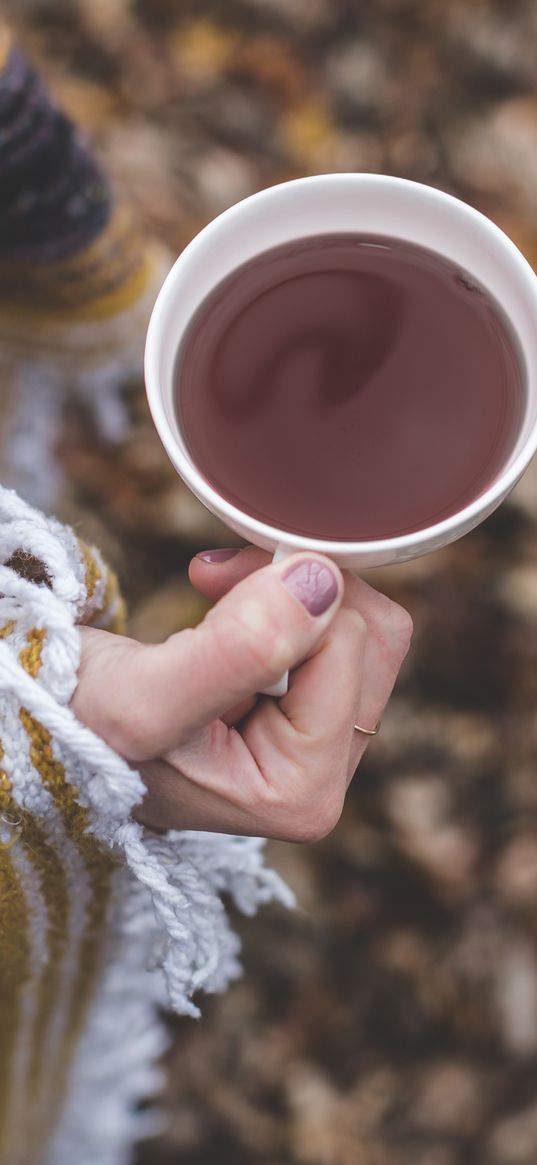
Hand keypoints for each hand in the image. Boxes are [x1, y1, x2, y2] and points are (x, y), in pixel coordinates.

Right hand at [71, 548, 411, 840]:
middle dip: (297, 588)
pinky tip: (225, 605)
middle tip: (215, 579)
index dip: (285, 594)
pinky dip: (285, 597)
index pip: (348, 647)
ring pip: (363, 629)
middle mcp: (323, 779)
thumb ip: (235, 650)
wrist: (49, 728)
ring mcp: (317, 748)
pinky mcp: (304, 715)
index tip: (210, 583)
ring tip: (215, 593)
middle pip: (373, 640)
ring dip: (289, 589)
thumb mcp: (144, 699)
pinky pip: (337, 630)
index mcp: (301, 795)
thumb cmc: (79, 730)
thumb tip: (324, 581)